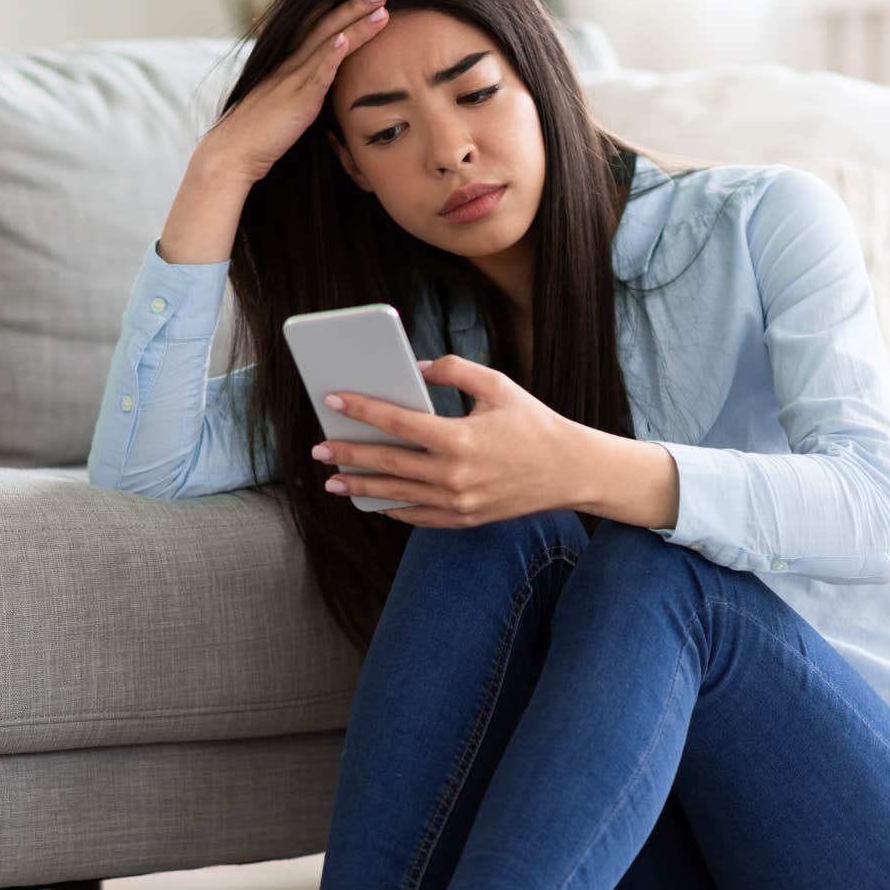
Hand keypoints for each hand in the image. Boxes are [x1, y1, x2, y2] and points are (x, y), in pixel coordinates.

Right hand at [199, 0, 390, 185]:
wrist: (232, 153)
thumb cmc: (257, 135)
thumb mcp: (281, 104)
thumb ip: (300, 91)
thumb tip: (317, 91)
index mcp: (286, 64)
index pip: (314, 26)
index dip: (336, 6)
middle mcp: (289, 65)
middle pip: (325, 26)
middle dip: (354, 7)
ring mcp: (292, 80)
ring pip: (327, 44)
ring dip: (355, 25)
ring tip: (381, 9)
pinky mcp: (297, 102)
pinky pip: (316, 75)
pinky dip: (331, 56)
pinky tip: (344, 40)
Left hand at [310, 354, 585, 527]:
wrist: (571, 471)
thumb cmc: (534, 423)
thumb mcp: (498, 385)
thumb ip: (454, 370)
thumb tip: (415, 370)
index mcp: (460, 439)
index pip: (397, 423)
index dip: (362, 410)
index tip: (333, 401)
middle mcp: (454, 475)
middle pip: (387, 463)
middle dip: (348, 453)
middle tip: (319, 446)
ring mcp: (458, 503)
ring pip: (396, 494)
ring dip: (361, 486)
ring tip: (333, 479)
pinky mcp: (464, 519)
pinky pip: (418, 516)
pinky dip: (393, 507)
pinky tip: (374, 499)